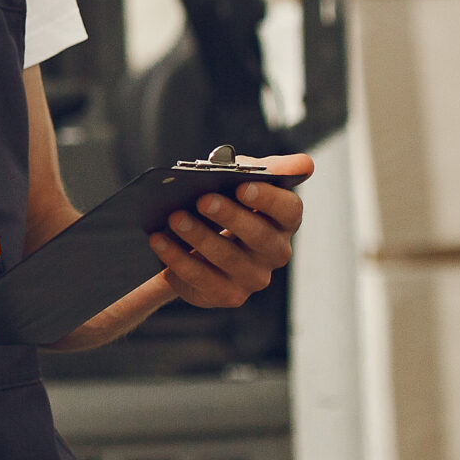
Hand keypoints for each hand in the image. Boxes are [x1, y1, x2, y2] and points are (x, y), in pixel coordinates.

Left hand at [149, 153, 310, 308]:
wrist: (195, 244)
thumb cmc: (223, 204)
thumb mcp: (239, 181)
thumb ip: (263, 168)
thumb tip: (301, 164)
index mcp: (282, 221)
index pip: (290, 210)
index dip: (269, 199)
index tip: (243, 186)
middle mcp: (274, 252)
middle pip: (260, 236)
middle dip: (230, 217)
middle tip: (202, 200)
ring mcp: (253, 278)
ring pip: (228, 259)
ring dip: (199, 237)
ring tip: (175, 218)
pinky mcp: (226, 295)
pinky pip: (201, 279)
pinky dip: (177, 259)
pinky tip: (158, 241)